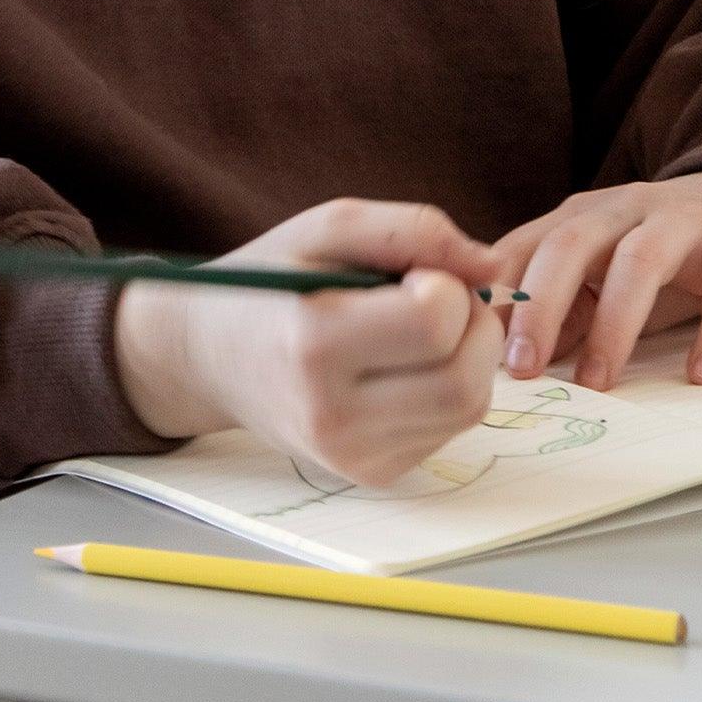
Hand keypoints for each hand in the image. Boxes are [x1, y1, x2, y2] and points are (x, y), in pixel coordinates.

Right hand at [111, 200, 502, 486]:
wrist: (208, 357)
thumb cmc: (271, 282)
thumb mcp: (328, 227)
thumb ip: (414, 229)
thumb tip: (494, 265)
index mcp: (313, 347)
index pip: (434, 322)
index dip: (445, 284)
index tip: (413, 273)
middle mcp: (333, 417)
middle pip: (465, 378)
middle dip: (475, 323)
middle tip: (437, 296)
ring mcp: (352, 456)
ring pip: (470, 407)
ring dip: (471, 356)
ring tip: (424, 328)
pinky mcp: (371, 474)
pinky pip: (451, 428)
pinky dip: (450, 386)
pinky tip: (409, 363)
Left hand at [490, 171, 701, 390]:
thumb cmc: (662, 252)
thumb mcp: (602, 272)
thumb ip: (561, 307)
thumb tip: (506, 360)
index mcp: (585, 216)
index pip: (527, 245)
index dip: (496, 294)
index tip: (474, 347)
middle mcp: (628, 208)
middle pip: (574, 243)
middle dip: (542, 305)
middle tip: (525, 367)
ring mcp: (686, 220)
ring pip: (640, 259)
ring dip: (614, 323)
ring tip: (598, 382)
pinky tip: (700, 373)